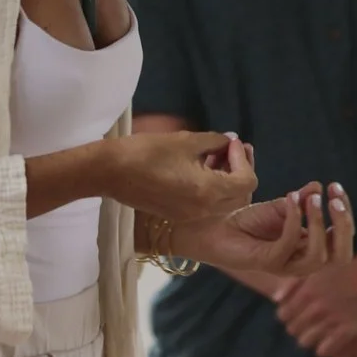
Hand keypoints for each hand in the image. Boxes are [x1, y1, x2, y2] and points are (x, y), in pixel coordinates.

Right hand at [109, 123, 255, 235]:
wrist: (110, 173)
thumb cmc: (147, 152)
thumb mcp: (185, 141)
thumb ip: (214, 141)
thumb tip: (229, 140)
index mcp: (208, 191)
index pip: (246, 181)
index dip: (243, 159)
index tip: (229, 141)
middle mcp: (204, 210)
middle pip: (240, 196)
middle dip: (240, 171)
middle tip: (228, 149)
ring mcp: (191, 216)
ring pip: (225, 203)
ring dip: (227, 181)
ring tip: (214, 157)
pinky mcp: (179, 215)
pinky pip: (208, 206)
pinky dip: (213, 189)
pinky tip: (200, 169)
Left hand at [193, 181, 347, 292]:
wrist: (215, 228)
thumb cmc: (248, 220)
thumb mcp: (280, 206)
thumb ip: (302, 199)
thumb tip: (319, 186)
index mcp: (311, 248)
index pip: (343, 239)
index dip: (345, 215)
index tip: (335, 187)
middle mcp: (303, 260)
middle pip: (341, 257)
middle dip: (343, 227)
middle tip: (334, 200)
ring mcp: (286, 265)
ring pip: (318, 256)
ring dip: (319, 224)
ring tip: (312, 199)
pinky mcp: (267, 262)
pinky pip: (288, 246)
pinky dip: (294, 221)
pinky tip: (290, 199)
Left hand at [273, 242, 356, 356]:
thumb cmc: (342, 272)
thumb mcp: (314, 273)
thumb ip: (292, 285)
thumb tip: (275, 300)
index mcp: (306, 293)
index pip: (283, 316)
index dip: (288, 317)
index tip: (296, 316)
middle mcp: (317, 308)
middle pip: (292, 330)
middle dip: (298, 329)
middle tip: (307, 326)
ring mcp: (332, 320)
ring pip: (306, 341)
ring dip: (309, 340)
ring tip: (317, 335)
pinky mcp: (347, 330)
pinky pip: (326, 349)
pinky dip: (323, 350)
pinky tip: (327, 345)